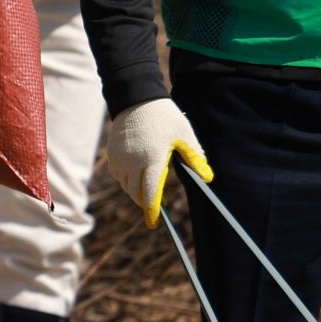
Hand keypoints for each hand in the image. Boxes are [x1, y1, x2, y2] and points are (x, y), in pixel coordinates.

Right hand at [107, 97, 214, 227]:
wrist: (136, 98)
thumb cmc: (164, 116)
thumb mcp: (184, 134)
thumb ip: (194, 157)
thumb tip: (208, 177)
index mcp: (151, 158)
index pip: (150, 192)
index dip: (152, 210)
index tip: (154, 223)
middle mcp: (132, 161)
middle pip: (135, 193)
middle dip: (145, 202)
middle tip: (157, 206)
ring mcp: (119, 158)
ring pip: (125, 184)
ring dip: (135, 190)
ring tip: (148, 187)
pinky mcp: (112, 153)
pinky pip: (118, 174)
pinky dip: (126, 179)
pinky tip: (137, 173)